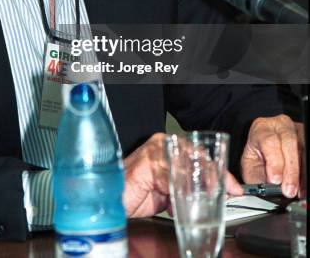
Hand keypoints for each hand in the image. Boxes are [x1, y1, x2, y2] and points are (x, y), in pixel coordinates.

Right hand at [123, 132, 242, 217]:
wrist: (111, 199)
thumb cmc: (136, 194)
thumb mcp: (170, 193)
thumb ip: (187, 190)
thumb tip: (214, 199)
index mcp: (171, 148)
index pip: (202, 156)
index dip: (220, 173)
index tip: (235, 188)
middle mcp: (164, 145)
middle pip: (198, 157)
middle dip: (215, 177)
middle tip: (225, 193)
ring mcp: (155, 152)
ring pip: (187, 165)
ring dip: (199, 185)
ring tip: (205, 199)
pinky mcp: (147, 163)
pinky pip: (170, 175)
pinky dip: (179, 190)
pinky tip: (179, 201)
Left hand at [241, 115, 303, 197]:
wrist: (266, 147)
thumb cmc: (259, 155)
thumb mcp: (251, 164)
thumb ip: (256, 175)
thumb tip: (266, 188)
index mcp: (262, 128)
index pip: (269, 141)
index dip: (274, 162)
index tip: (275, 180)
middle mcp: (281, 125)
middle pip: (289, 143)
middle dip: (290, 170)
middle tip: (288, 190)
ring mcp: (296, 130)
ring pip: (302, 148)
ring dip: (301, 172)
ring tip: (298, 191)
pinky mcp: (306, 137)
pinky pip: (308, 153)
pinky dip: (305, 172)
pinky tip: (303, 185)